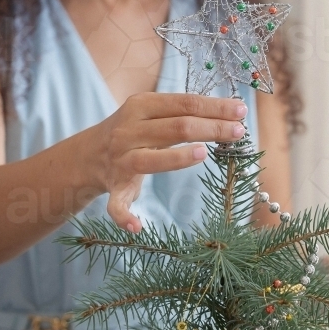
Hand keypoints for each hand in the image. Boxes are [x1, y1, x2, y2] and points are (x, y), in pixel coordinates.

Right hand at [96, 92, 246, 232]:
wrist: (87, 154)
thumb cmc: (134, 130)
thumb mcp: (151, 112)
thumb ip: (182, 112)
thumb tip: (229, 112)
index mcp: (141, 105)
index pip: (185, 103)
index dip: (214, 107)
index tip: (241, 111)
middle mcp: (129, 130)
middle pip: (176, 127)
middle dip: (211, 128)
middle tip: (239, 132)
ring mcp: (120, 160)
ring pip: (150, 160)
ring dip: (177, 158)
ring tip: (205, 153)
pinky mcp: (113, 188)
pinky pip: (116, 205)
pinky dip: (125, 216)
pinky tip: (138, 226)